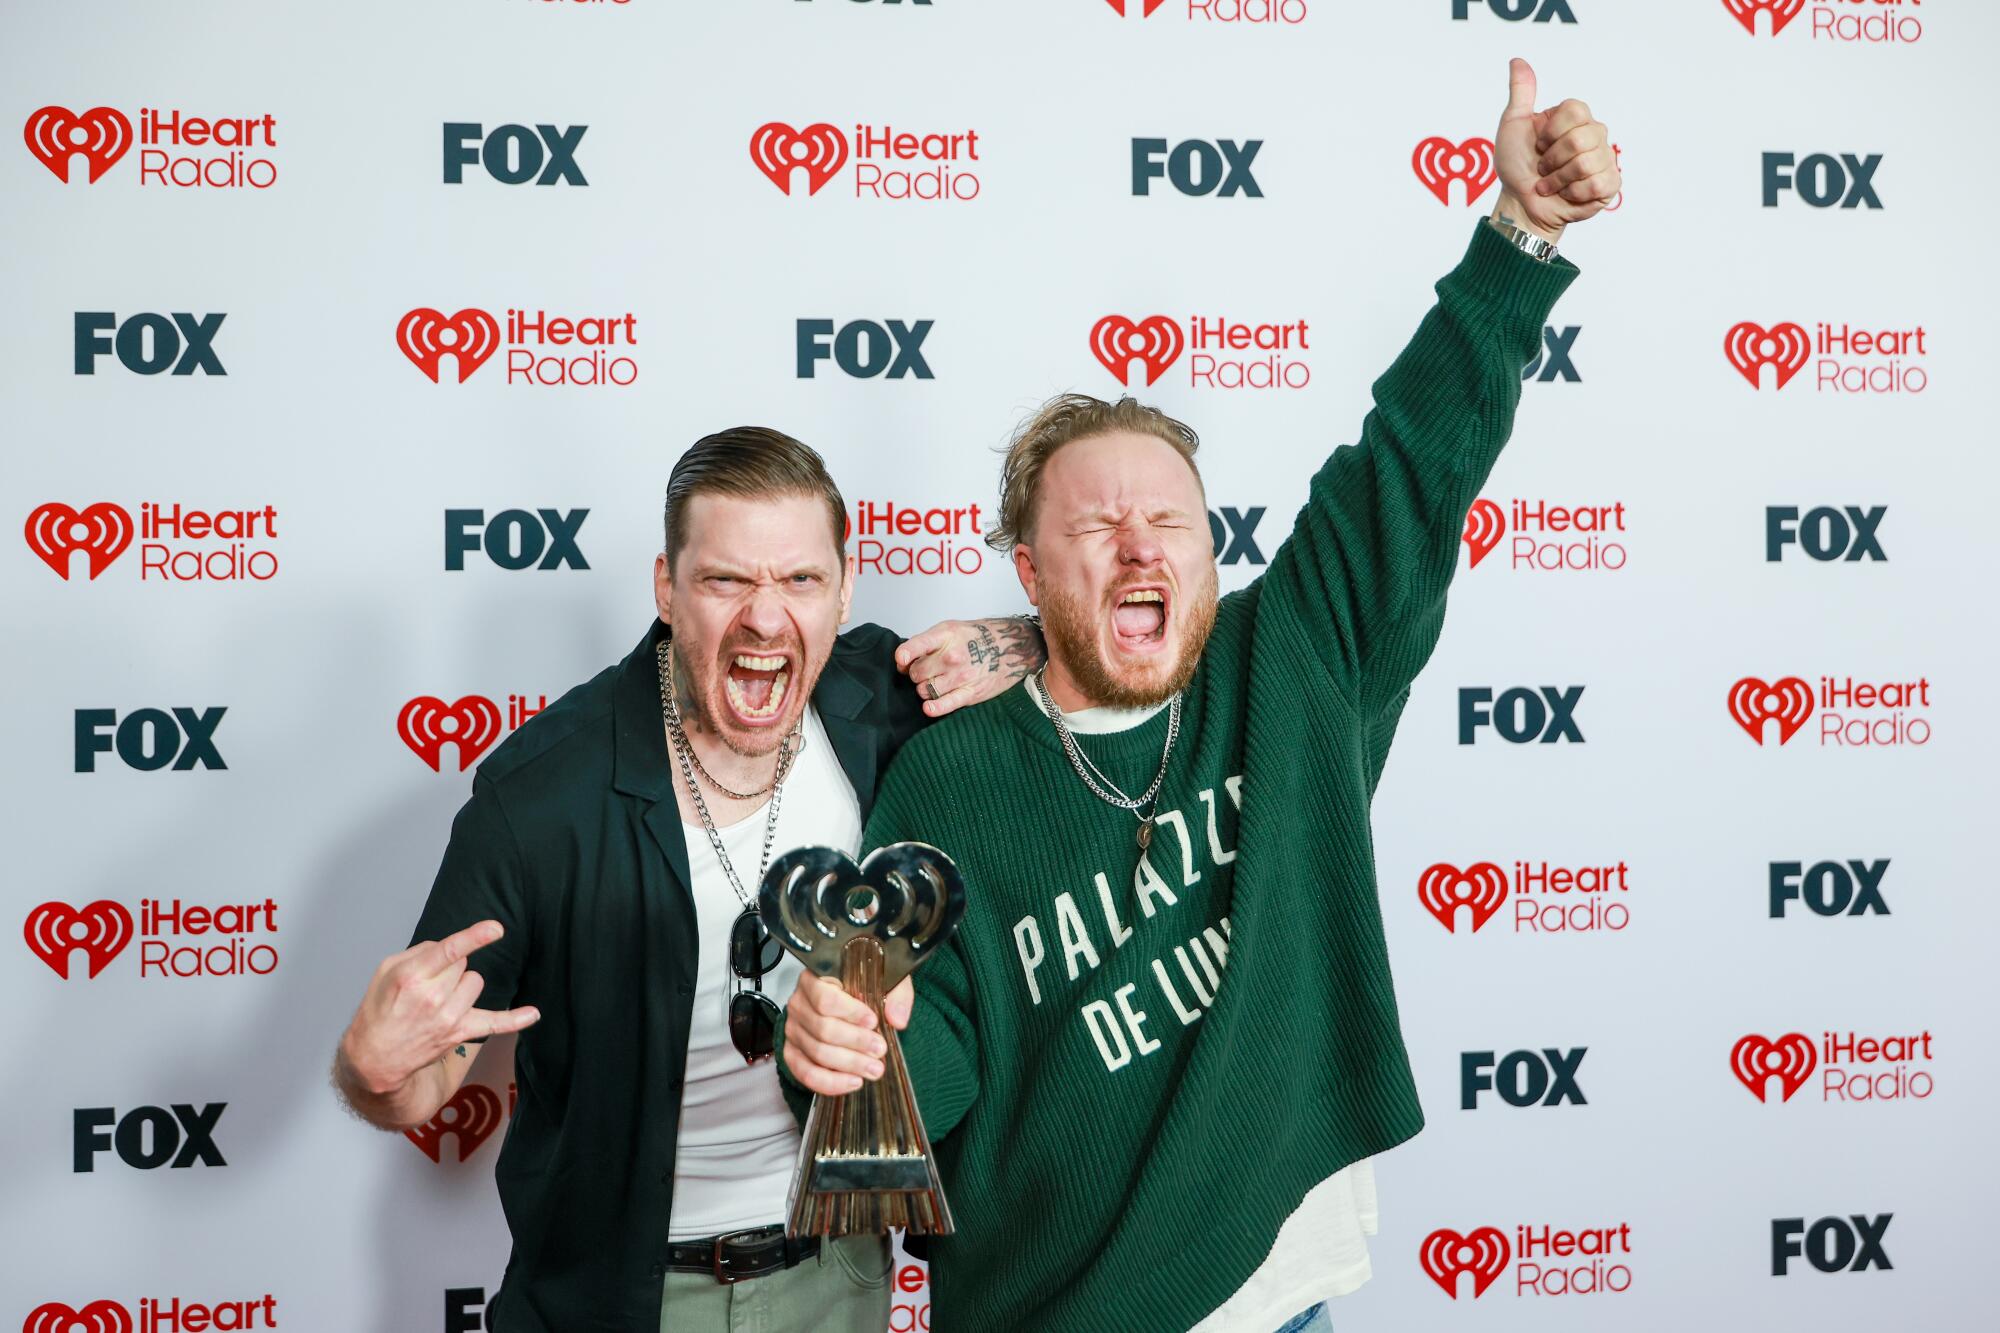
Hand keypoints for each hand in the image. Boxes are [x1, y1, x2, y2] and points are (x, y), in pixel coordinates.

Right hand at [339, 920, 539, 1096]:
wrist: (376, 1056)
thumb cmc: (379, 1009)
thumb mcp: (386, 971)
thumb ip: (418, 952)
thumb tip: (449, 947)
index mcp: (412, 976)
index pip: (449, 952)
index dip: (474, 937)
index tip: (496, 928)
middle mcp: (432, 997)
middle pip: (462, 964)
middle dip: (449, 968)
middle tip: (428, 984)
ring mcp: (448, 1017)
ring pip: (475, 982)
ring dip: (462, 985)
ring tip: (439, 999)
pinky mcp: (460, 1033)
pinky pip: (495, 1023)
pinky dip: (515, 1020)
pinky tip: (534, 1014)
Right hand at [782, 972, 913, 1095]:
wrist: (849, 1003)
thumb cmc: (864, 988)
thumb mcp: (885, 979)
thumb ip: (896, 994)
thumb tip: (897, 1019)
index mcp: (814, 979)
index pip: (825, 999)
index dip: (850, 1012)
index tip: (873, 1021)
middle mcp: (798, 1004)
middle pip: (822, 1029)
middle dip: (856, 1043)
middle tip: (880, 1050)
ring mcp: (793, 1030)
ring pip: (817, 1053)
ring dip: (849, 1064)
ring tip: (874, 1069)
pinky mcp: (793, 1053)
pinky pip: (806, 1073)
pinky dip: (830, 1082)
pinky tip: (853, 1082)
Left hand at [896, 617, 1044, 718]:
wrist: (1011, 646)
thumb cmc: (978, 637)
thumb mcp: (950, 629)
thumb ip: (925, 643)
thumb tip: (902, 663)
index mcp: (945, 636)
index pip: (915, 646)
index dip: (904, 655)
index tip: (901, 660)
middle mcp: (952, 656)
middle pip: (916, 673)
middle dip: (917, 673)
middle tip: (928, 670)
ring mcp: (961, 676)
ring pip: (925, 690)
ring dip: (926, 688)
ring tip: (937, 681)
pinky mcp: (970, 693)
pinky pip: (946, 704)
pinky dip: (934, 708)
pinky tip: (928, 708)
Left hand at [1491, 57, 1618, 242]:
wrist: (1519, 203)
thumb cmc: (1516, 166)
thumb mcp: (1513, 125)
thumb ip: (1521, 93)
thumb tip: (1517, 61)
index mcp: (1575, 118)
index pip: (1576, 110)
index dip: (1551, 132)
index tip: (1538, 144)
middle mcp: (1594, 134)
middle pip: (1581, 138)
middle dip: (1552, 159)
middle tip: (1543, 168)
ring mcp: (1605, 159)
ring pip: (1586, 163)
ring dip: (1558, 179)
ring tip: (1550, 183)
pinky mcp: (1610, 184)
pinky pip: (1596, 184)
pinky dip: (1573, 194)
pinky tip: (1566, 194)